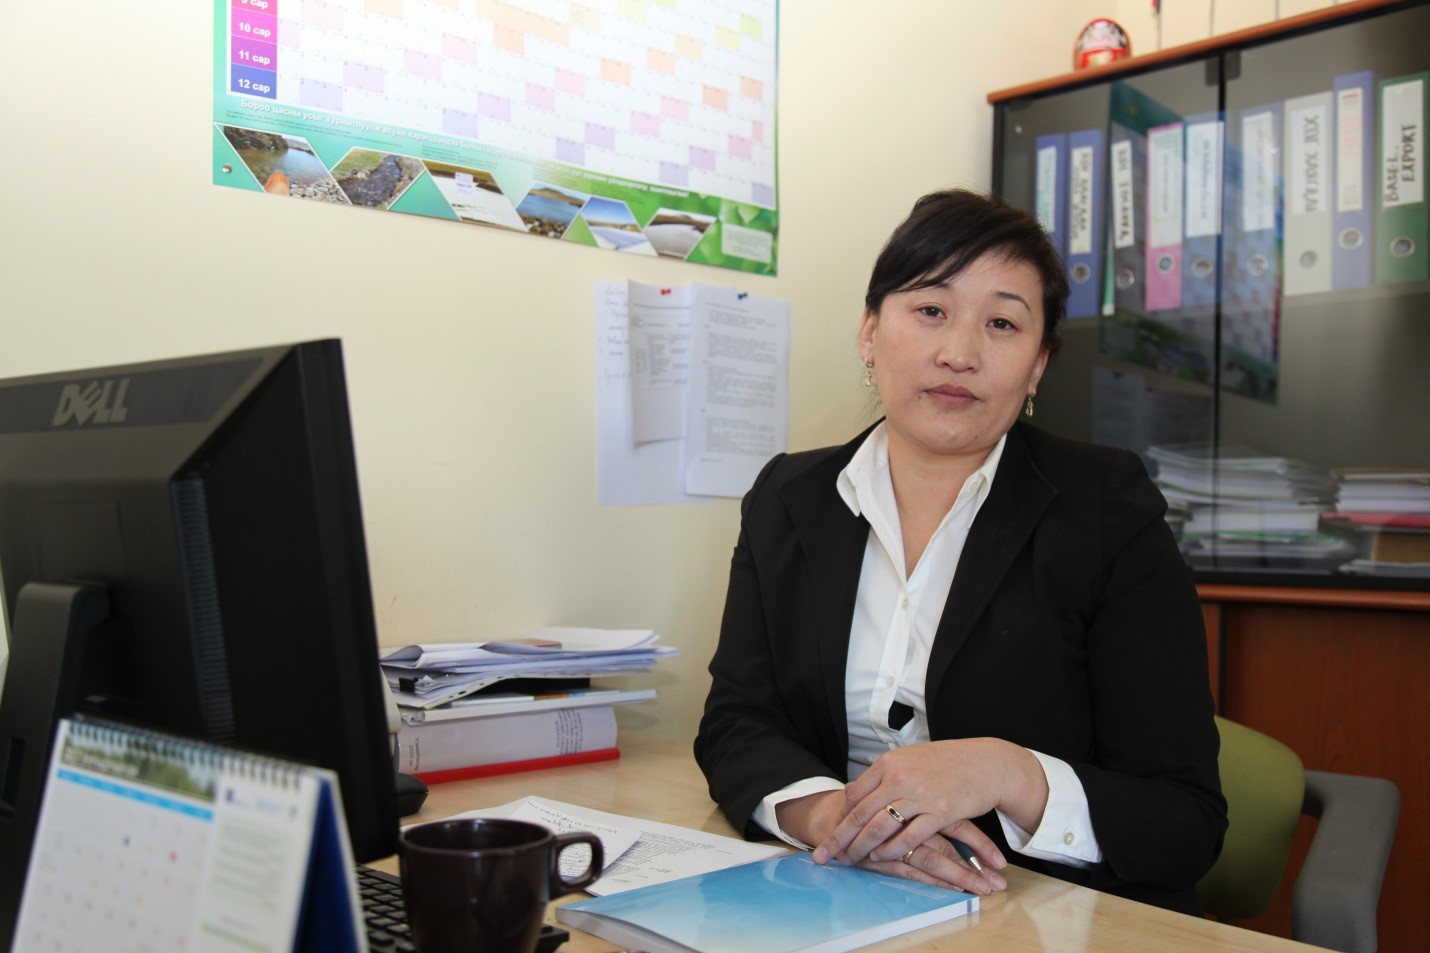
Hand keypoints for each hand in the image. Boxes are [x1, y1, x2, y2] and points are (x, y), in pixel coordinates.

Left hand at [813, 739, 1046, 889]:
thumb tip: (856, 790)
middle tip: (822, 856)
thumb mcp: (911, 759)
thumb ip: (885, 774)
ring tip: (847, 862)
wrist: (988, 763)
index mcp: (890, 762)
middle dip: (839, 838)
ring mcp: (920, 794)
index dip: (840, 817)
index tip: (828, 833)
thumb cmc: (949, 762)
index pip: (855, 793)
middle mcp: (900, 777)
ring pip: (881, 827)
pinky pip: (909, 837)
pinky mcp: (940, 812)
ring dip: (861, 847)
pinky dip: (892, 850)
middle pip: (861, 813)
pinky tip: (880, 859)